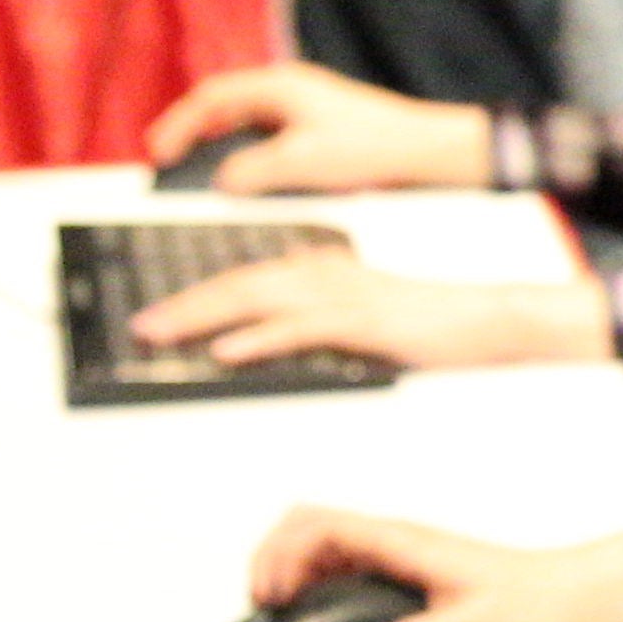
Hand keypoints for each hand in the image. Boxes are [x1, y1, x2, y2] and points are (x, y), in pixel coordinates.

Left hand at [136, 252, 605, 373]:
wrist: (482, 318)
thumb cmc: (426, 323)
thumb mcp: (360, 318)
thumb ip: (316, 319)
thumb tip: (270, 329)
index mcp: (320, 271)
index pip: (246, 279)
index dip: (197, 294)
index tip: (158, 312)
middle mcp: (323, 274)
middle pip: (238, 284)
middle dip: (184, 303)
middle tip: (140, 324)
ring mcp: (342, 296)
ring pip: (257, 300)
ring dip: (203, 315)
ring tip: (162, 332)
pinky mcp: (361, 321)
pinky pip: (299, 329)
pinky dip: (259, 338)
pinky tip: (228, 350)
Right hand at [144, 62, 495, 194]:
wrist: (426, 152)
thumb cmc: (371, 148)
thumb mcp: (300, 163)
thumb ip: (251, 171)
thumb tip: (222, 182)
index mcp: (280, 85)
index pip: (212, 97)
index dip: (179, 124)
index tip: (158, 152)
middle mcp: (289, 91)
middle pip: (225, 108)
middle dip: (193, 134)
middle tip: (167, 162)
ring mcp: (304, 110)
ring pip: (246, 126)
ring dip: (220, 148)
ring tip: (197, 177)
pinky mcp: (318, 132)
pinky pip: (269, 142)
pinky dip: (248, 159)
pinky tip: (244, 186)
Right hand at [240, 503, 603, 621]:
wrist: (562, 596)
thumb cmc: (527, 606)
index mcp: (403, 543)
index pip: (320, 525)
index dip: (282, 555)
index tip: (272, 596)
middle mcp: (394, 540)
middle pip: (308, 524)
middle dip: (273, 557)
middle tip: (264, 605)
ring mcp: (396, 551)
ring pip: (321, 542)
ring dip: (290, 567)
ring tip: (277, 611)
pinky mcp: (402, 568)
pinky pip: (342, 562)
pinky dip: (313, 579)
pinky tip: (310, 612)